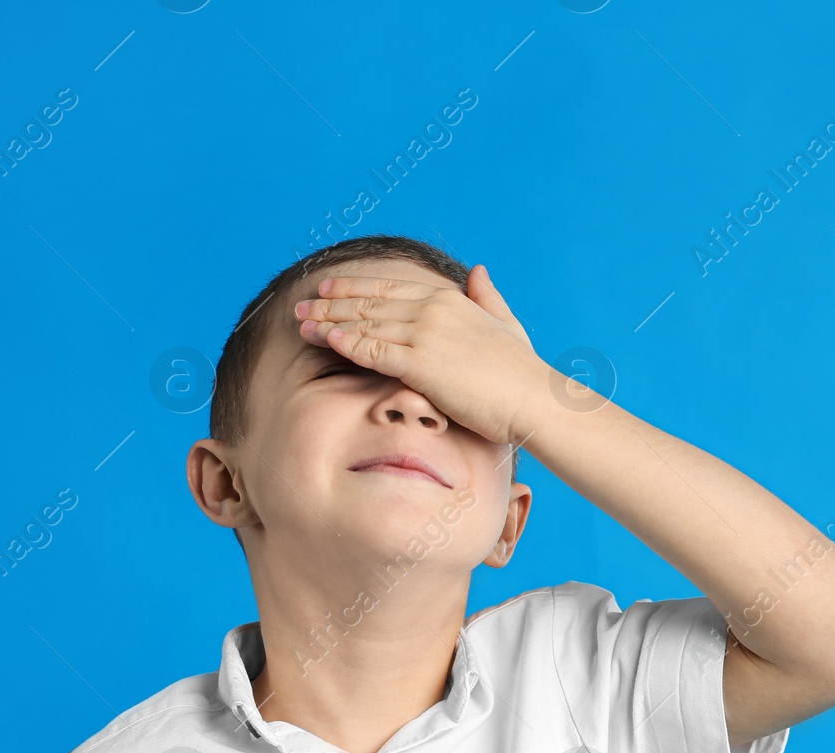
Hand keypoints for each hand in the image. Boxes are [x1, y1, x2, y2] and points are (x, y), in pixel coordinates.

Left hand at [293, 265, 551, 445]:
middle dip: (331, 303)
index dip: (355, 286)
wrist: (533, 399)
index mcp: (450, 299)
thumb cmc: (522, 371)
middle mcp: (434, 309)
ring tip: (301, 324)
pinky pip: (373, 350)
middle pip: (370, 301)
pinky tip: (325, 340)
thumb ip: (487, 296)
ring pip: (365, 324)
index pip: (390, 287)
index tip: (328, 288)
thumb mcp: (505, 323)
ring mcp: (426, 334)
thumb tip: (478, 270)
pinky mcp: (421, 363)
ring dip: (329, 323)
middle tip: (301, 306)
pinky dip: (346, 343)